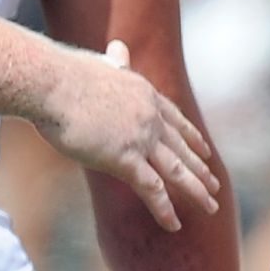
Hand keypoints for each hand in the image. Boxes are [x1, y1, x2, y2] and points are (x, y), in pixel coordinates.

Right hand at [33, 40, 221, 232]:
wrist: (54, 83)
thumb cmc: (67, 75)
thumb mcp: (100, 65)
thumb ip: (115, 63)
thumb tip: (118, 46)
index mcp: (145, 95)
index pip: (175, 120)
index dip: (191, 138)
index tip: (205, 150)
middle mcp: (150, 116)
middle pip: (182, 148)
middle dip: (200, 169)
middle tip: (215, 185)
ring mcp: (141, 137)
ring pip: (176, 170)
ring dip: (195, 191)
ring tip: (212, 207)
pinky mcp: (125, 157)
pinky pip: (152, 188)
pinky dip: (164, 208)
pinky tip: (175, 224)